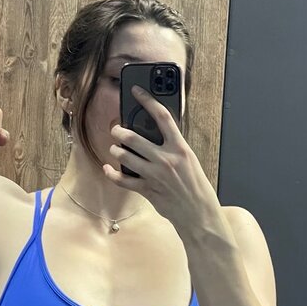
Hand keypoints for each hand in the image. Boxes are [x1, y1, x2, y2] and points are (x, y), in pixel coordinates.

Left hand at [104, 84, 220, 234]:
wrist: (199, 213)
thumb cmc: (196, 187)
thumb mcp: (189, 160)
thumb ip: (173, 147)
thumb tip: (155, 136)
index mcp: (180, 148)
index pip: (162, 116)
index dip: (147, 100)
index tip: (136, 91)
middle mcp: (166, 159)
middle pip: (134, 137)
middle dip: (119, 131)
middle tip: (116, 130)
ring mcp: (155, 175)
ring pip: (125, 157)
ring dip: (116, 151)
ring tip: (115, 149)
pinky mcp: (147, 190)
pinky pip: (122, 180)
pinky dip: (112, 174)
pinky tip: (108, 169)